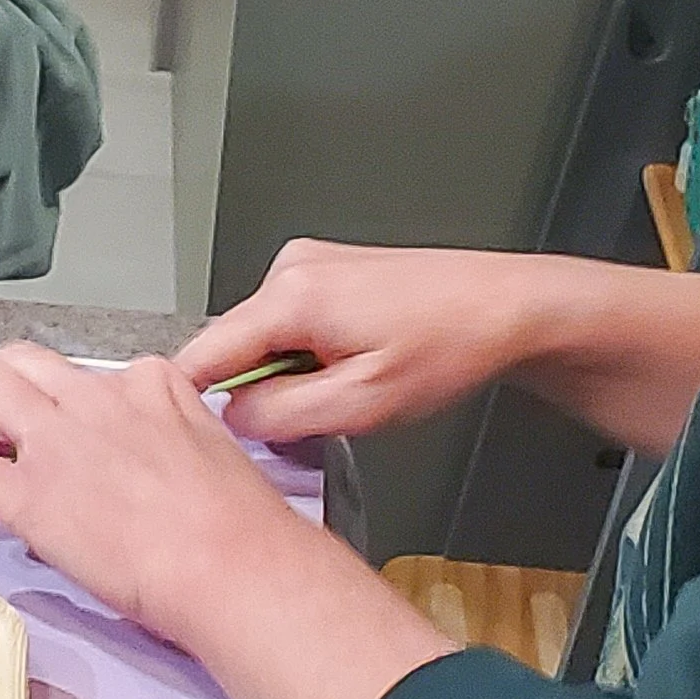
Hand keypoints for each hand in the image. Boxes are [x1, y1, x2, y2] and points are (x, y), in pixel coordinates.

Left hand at [0, 345, 283, 648]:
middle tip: (1, 442)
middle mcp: (96, 398)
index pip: (85, 375)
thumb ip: (174, 431)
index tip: (73, 452)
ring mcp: (57, 440)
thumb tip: (146, 459)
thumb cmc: (241, 528)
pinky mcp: (28, 494)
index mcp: (149, 384)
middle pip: (17, 360)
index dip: (66, 414)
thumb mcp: (215, 446)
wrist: (237, 568)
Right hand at [175, 239, 563, 446]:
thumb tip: (232, 416)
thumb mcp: (361, 405)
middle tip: (315, 413)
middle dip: (260, 388)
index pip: (201, 353)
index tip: (195, 434)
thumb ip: (279, 415)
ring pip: (262, 338)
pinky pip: (288, 323)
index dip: (193, 399)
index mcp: (292, 296)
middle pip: (232, 346)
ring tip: (348, 383)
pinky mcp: (324, 269)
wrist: (506, 307)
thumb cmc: (451, 345)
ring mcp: (307, 264)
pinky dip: (308, 352)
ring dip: (289, 371)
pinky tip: (355, 360)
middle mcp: (291, 268)